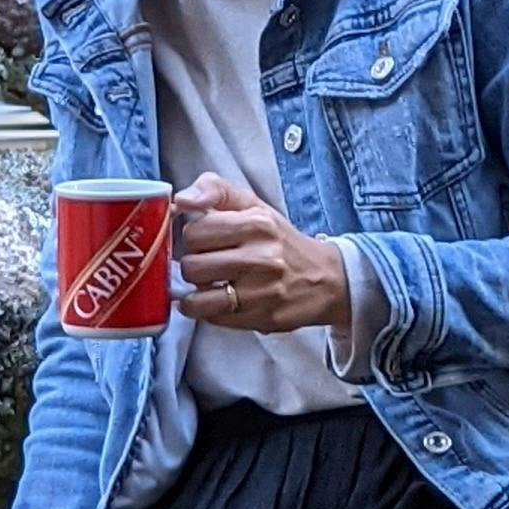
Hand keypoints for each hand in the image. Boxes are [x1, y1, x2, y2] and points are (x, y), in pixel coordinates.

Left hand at [170, 171, 351, 337]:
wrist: (326, 279)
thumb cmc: (280, 241)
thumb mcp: (253, 204)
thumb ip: (215, 190)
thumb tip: (182, 200)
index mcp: (257, 223)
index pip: (195, 232)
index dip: (194, 237)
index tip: (206, 240)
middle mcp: (262, 257)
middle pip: (192, 266)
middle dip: (194, 266)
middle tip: (209, 263)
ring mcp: (262, 292)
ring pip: (198, 297)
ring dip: (197, 292)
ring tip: (210, 284)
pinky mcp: (262, 318)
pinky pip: (213, 319)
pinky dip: (208, 311)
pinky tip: (219, 301)